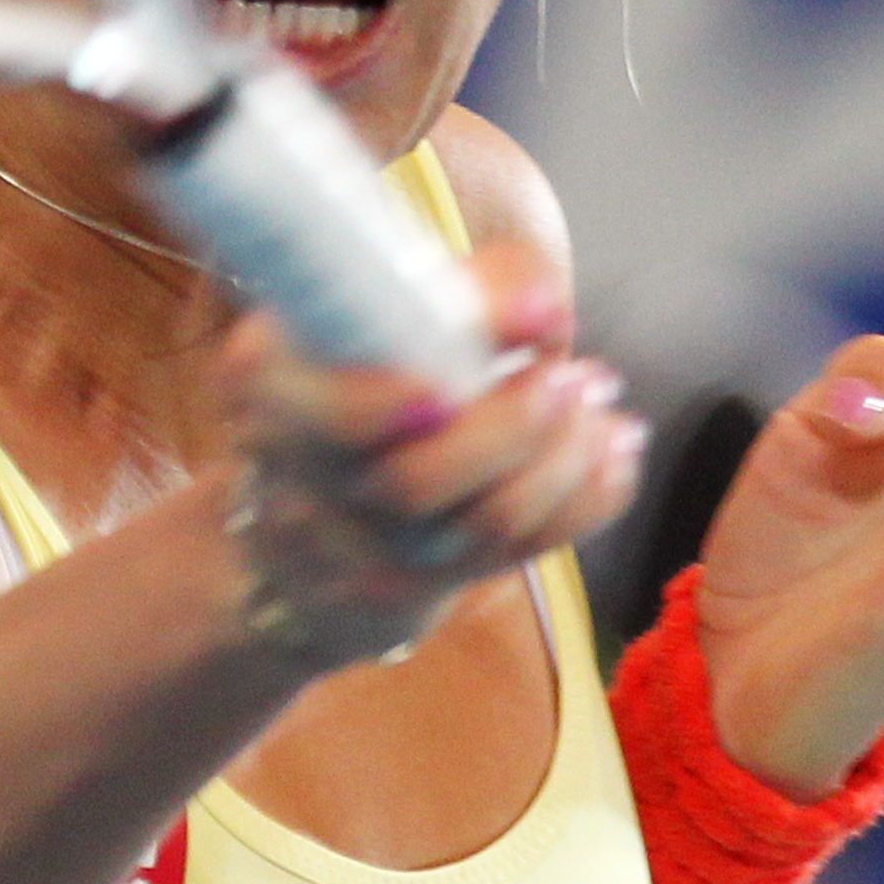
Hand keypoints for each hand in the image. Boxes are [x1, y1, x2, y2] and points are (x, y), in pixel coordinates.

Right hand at [214, 243, 643, 667]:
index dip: (382, 401)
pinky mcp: (416, 591)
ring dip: (567, 458)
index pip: (309, 402)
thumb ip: (460, 292)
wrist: (306, 525)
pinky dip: (589, 495)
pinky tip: (611, 450)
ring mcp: (358, 549)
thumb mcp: (375, 312)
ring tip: (600, 405)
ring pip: (481, 522)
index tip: (450, 386)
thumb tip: (542, 309)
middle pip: (410, 482)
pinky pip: (524, 549)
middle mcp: (303, 476)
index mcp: (271, 380)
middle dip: (515, 426)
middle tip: (576, 376)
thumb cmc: (360, 379)